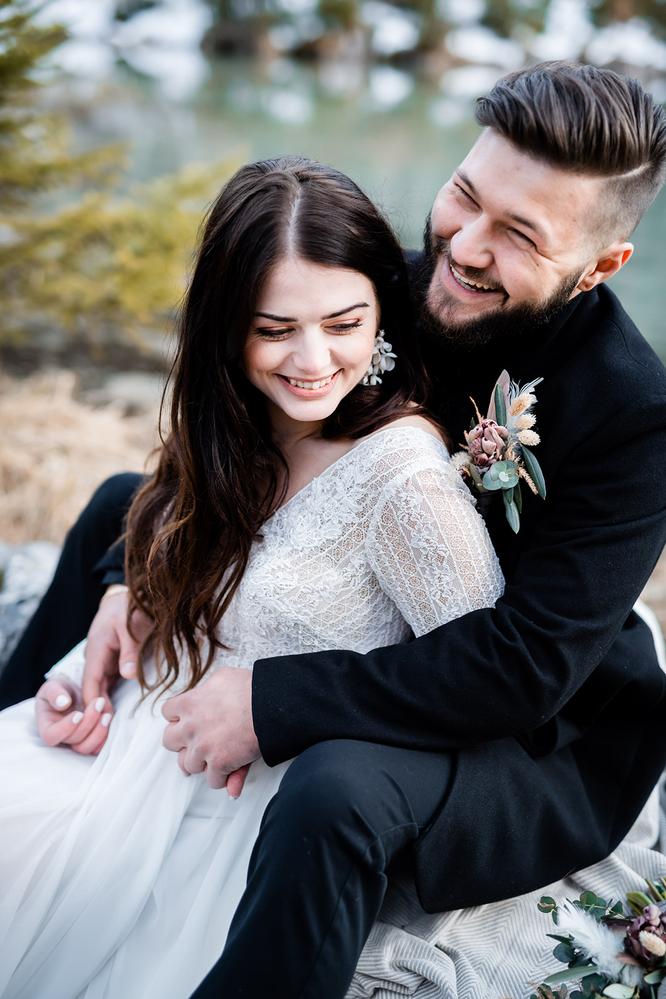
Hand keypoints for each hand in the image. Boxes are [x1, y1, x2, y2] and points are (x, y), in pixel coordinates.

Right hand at [35, 677, 111, 754]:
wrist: (74, 693)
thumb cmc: (60, 690)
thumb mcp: (53, 686)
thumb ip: (54, 692)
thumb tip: (63, 703)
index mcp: (47, 726)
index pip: (51, 736)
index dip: (65, 728)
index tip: (78, 714)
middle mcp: (61, 738)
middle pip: (74, 740)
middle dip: (88, 722)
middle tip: (98, 702)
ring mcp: (76, 742)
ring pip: (86, 748)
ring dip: (99, 731)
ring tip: (106, 713)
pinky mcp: (89, 741)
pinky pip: (98, 748)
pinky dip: (106, 736)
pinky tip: (109, 718)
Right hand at [82, 587, 152, 727]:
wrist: (132, 596)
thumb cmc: (131, 608)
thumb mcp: (131, 626)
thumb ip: (130, 650)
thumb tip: (128, 675)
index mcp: (97, 648)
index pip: (91, 679)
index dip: (92, 700)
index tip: (96, 718)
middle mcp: (98, 657)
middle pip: (92, 688)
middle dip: (93, 710)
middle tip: (100, 733)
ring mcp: (105, 661)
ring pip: (99, 688)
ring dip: (101, 707)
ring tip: (105, 730)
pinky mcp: (113, 662)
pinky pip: (108, 684)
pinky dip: (108, 699)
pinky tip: (112, 715)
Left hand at [162, 668, 258, 792]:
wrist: (270, 706)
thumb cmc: (252, 689)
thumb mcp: (224, 678)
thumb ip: (208, 688)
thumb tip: (206, 691)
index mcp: (190, 703)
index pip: (168, 712)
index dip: (178, 717)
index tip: (188, 720)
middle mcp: (190, 727)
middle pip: (170, 741)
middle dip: (182, 743)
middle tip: (197, 743)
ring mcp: (203, 747)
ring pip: (189, 765)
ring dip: (201, 763)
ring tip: (215, 759)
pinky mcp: (219, 763)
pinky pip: (213, 781)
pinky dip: (222, 779)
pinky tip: (231, 772)